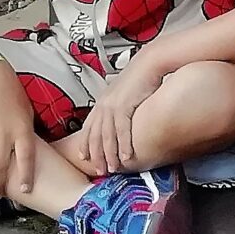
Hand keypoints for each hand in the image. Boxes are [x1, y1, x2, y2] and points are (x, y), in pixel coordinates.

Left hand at [79, 56, 166, 175]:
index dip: (86, 144)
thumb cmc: (141, 75)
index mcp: (103, 102)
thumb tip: (123, 114)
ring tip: (111, 168)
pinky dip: (123, 144)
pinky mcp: (124, 106)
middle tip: (99, 170)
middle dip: (96, 155)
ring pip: (107, 135)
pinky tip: (125, 156)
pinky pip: (122, 130)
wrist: (150, 63)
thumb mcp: (125, 91)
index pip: (89, 127)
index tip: (84, 157)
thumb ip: (120, 104)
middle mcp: (104, 105)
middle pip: (95, 135)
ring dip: (108, 154)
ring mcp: (112, 106)